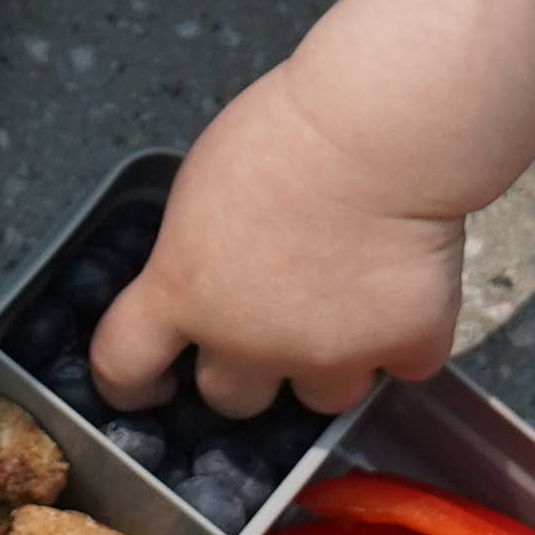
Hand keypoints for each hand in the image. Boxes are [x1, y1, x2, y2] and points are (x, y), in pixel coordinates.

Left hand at [88, 66, 470, 416]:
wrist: (378, 134)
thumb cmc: (285, 134)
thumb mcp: (200, 188)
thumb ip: (197, 254)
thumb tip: (211, 279)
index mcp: (184, 293)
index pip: (124, 366)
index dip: (131, 384)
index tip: (151, 385)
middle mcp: (250, 342)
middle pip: (232, 400)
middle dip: (249, 368)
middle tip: (276, 322)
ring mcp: (331, 354)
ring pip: (324, 397)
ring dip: (332, 362)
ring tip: (353, 303)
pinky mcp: (406, 346)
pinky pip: (406, 365)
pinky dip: (409, 337)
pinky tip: (409, 288)